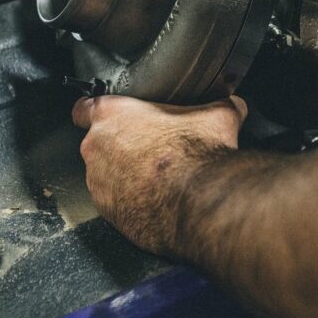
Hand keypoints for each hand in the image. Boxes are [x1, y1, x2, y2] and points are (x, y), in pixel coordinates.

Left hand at [72, 95, 247, 254]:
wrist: (199, 202)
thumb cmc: (196, 155)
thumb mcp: (217, 116)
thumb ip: (219, 105)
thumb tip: (233, 105)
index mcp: (112, 115)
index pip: (83, 107)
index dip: (92, 111)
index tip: (106, 117)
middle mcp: (96, 147)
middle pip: (97, 143)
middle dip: (117, 147)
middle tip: (148, 150)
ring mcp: (99, 183)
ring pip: (104, 175)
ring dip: (122, 176)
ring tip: (154, 178)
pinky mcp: (108, 213)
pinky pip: (114, 203)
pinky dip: (129, 202)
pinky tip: (154, 201)